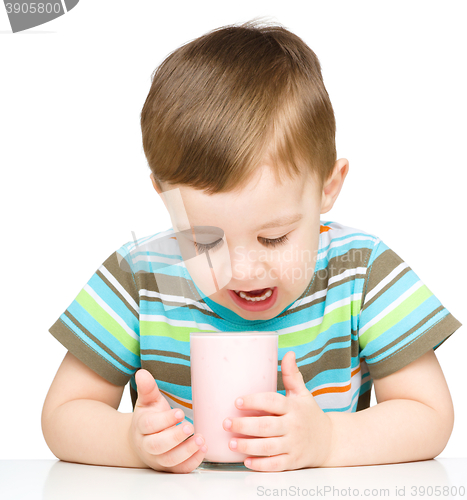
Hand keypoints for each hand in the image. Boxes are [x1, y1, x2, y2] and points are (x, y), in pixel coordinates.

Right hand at [128, 368, 206, 472]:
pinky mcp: (169, 468)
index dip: (165, 420)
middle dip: (174, 438)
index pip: (150, 426)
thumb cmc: (149, 417)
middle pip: (158, 445)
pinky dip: (191, 462)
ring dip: (186, 451)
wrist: (142, 440)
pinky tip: (203, 450)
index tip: (180, 412)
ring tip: (201, 440)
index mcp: (142, 427)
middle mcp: (147, 445)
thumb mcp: (148, 401)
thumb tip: (142, 373)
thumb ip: (147, 388)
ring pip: (169, 460)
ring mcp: (158, 459)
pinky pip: (179, 469)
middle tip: (190, 427)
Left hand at [222, 351, 332, 471]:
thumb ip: (292, 374)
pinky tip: (246, 461)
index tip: (237, 401)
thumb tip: (288, 353)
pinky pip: (276, 464)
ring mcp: (294, 445)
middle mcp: (294, 426)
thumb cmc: (309, 413)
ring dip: (248, 446)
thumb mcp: (302, 393)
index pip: (273, 402)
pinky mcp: (294, 462)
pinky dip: (261, 464)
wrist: (330, 440)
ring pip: (269, 447)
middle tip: (226, 423)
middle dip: (244, 425)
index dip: (254, 401)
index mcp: (293, 407)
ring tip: (231, 443)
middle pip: (267, 426)